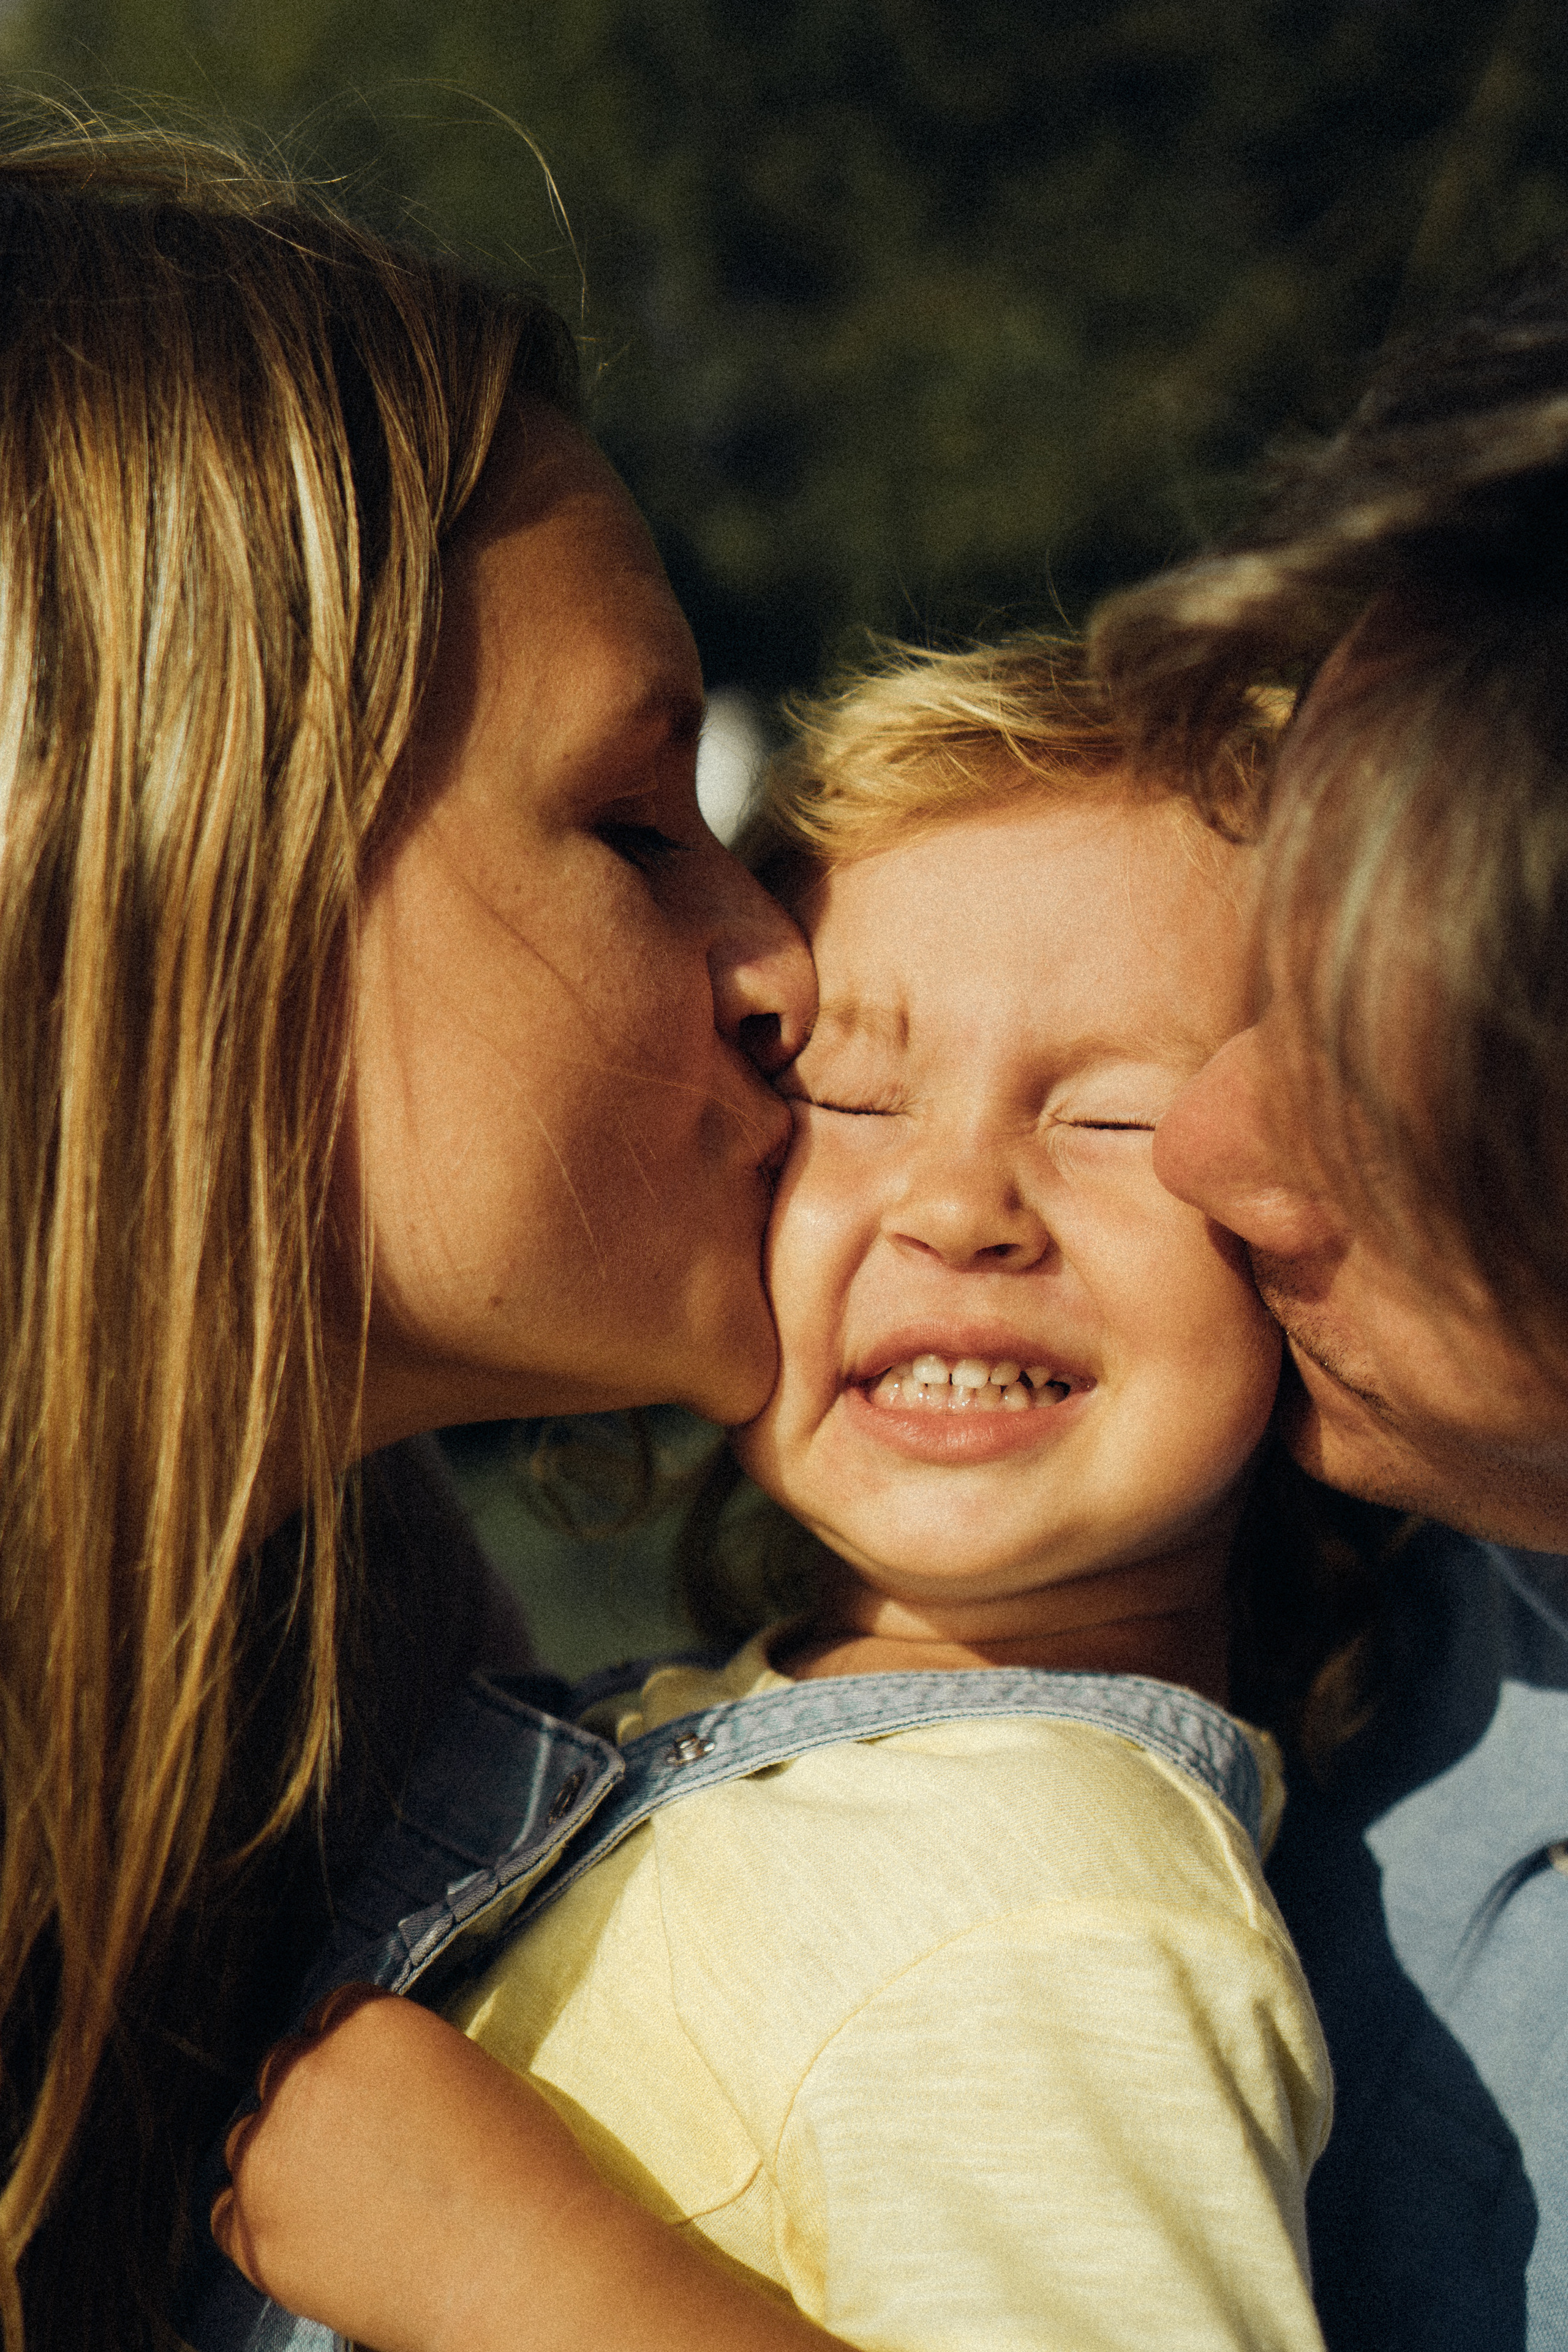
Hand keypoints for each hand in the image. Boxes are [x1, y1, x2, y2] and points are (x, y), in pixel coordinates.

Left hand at [212, 1985, 602, 2351]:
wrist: (517, 2270)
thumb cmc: (516, 2169)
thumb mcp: (463, 2070)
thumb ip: (395, 2060)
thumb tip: (363, 2081)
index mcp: (365, 2021)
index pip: (330, 2014)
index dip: (352, 2052)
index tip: (371, 2087)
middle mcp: (305, 2075)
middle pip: (284, 2070)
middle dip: (315, 2099)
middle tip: (358, 2143)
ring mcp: (270, 2157)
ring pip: (249, 2139)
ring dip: (283, 2156)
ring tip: (343, 2193)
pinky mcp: (254, 2235)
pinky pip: (229, 2212)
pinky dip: (261, 2219)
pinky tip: (316, 2231)